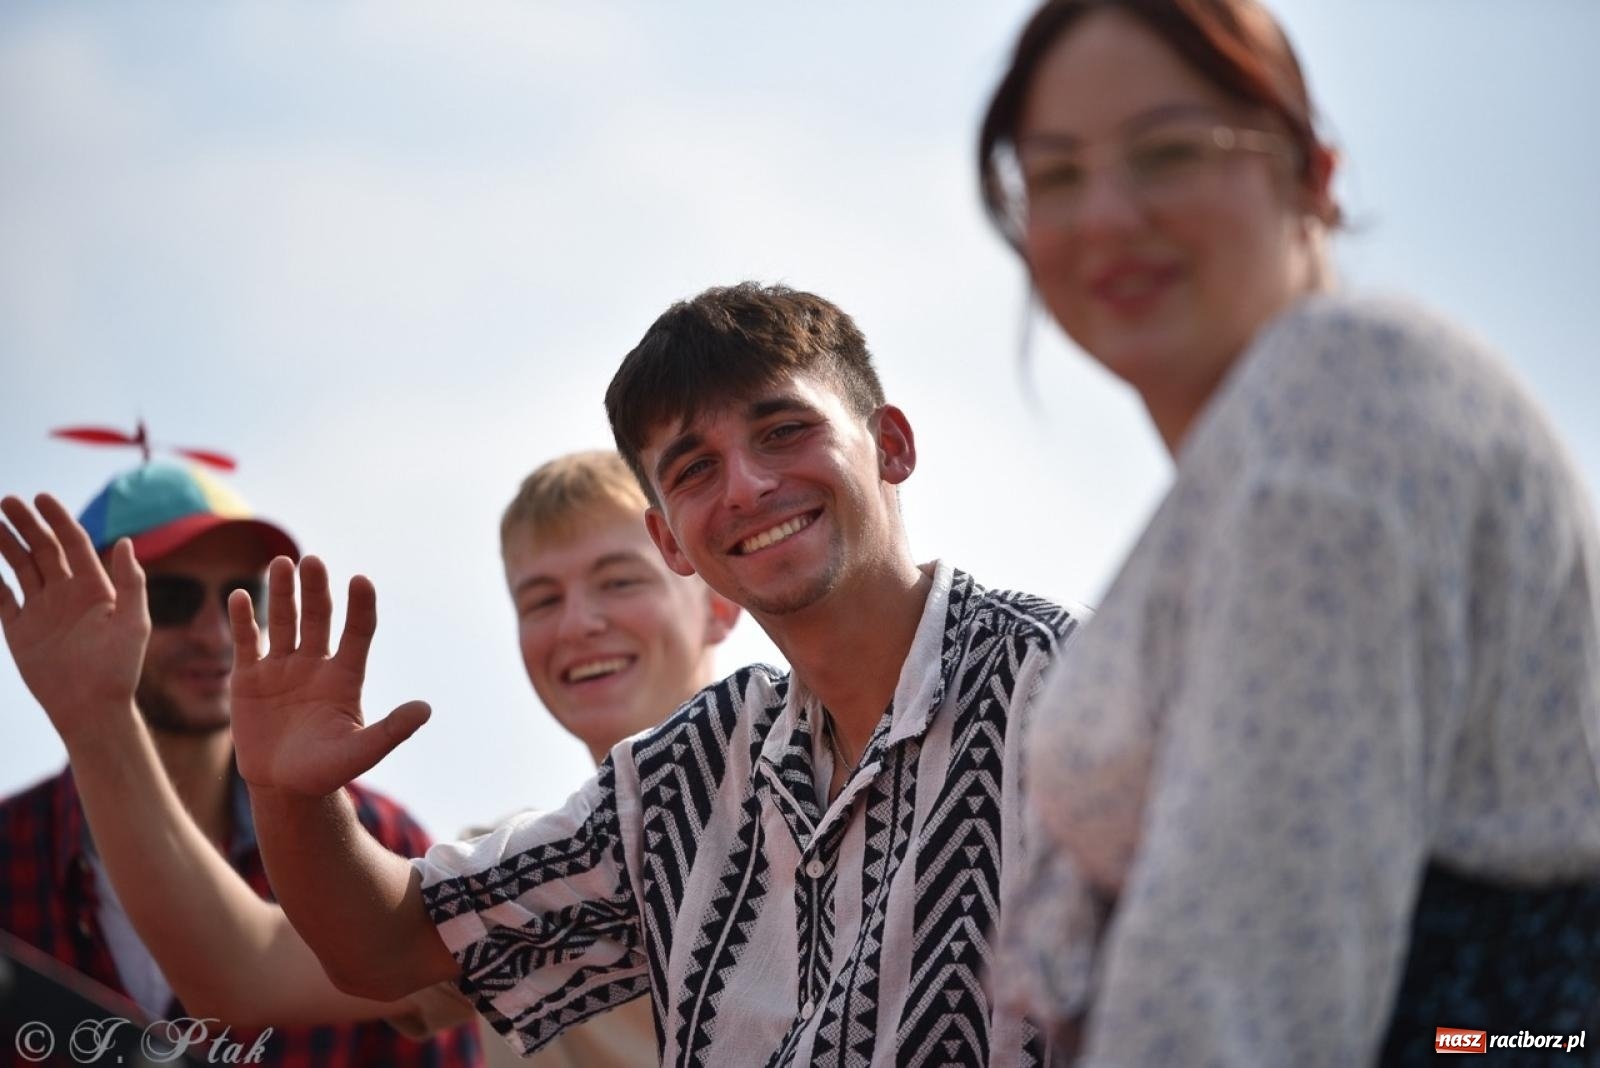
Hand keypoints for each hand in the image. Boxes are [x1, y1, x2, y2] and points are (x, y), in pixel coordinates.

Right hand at [0, 495, 149, 740]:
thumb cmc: (119, 668)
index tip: (41, 498)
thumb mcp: (134, 623)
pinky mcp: (21, 631)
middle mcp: (68, 595)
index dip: (58, 519)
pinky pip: (2, 599)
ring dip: (6, 545)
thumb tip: (127, 541)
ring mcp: (42, 611)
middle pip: (44, 550)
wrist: (91, 708)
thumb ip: (130, 582)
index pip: (74, 544)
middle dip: (26, 524)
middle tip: (6, 500)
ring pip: (21, 568)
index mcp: (95, 589)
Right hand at [229, 555, 429, 796]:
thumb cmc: (326, 771)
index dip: (360, 607)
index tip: (361, 581)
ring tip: (281, 563)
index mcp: (344, 677)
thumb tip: (426, 709)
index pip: (358, 632)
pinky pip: (247, 642)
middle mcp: (315, 664)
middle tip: (312, 561)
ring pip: (284, 622)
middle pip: (318, 618)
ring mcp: (282, 668)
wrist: (283, 787)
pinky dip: (243, 620)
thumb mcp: (361, 753)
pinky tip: (239, 595)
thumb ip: (390, 731)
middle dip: (316, 590)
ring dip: (282, 593)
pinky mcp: (249, 678)